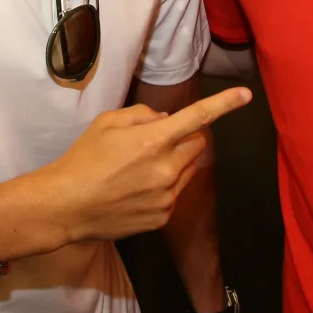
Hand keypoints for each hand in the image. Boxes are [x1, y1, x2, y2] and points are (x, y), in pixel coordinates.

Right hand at [43, 87, 251, 243]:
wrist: (66, 206)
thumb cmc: (84, 158)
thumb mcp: (108, 122)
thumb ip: (143, 116)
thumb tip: (166, 121)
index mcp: (153, 140)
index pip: (197, 117)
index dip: (224, 104)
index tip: (246, 95)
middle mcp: (166, 169)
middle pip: (196, 145)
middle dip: (184, 139)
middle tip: (153, 143)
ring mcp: (167, 196)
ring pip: (188, 170)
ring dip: (175, 163)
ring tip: (139, 169)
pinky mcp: (162, 217)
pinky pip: (175, 193)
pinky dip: (164, 187)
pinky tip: (135, 190)